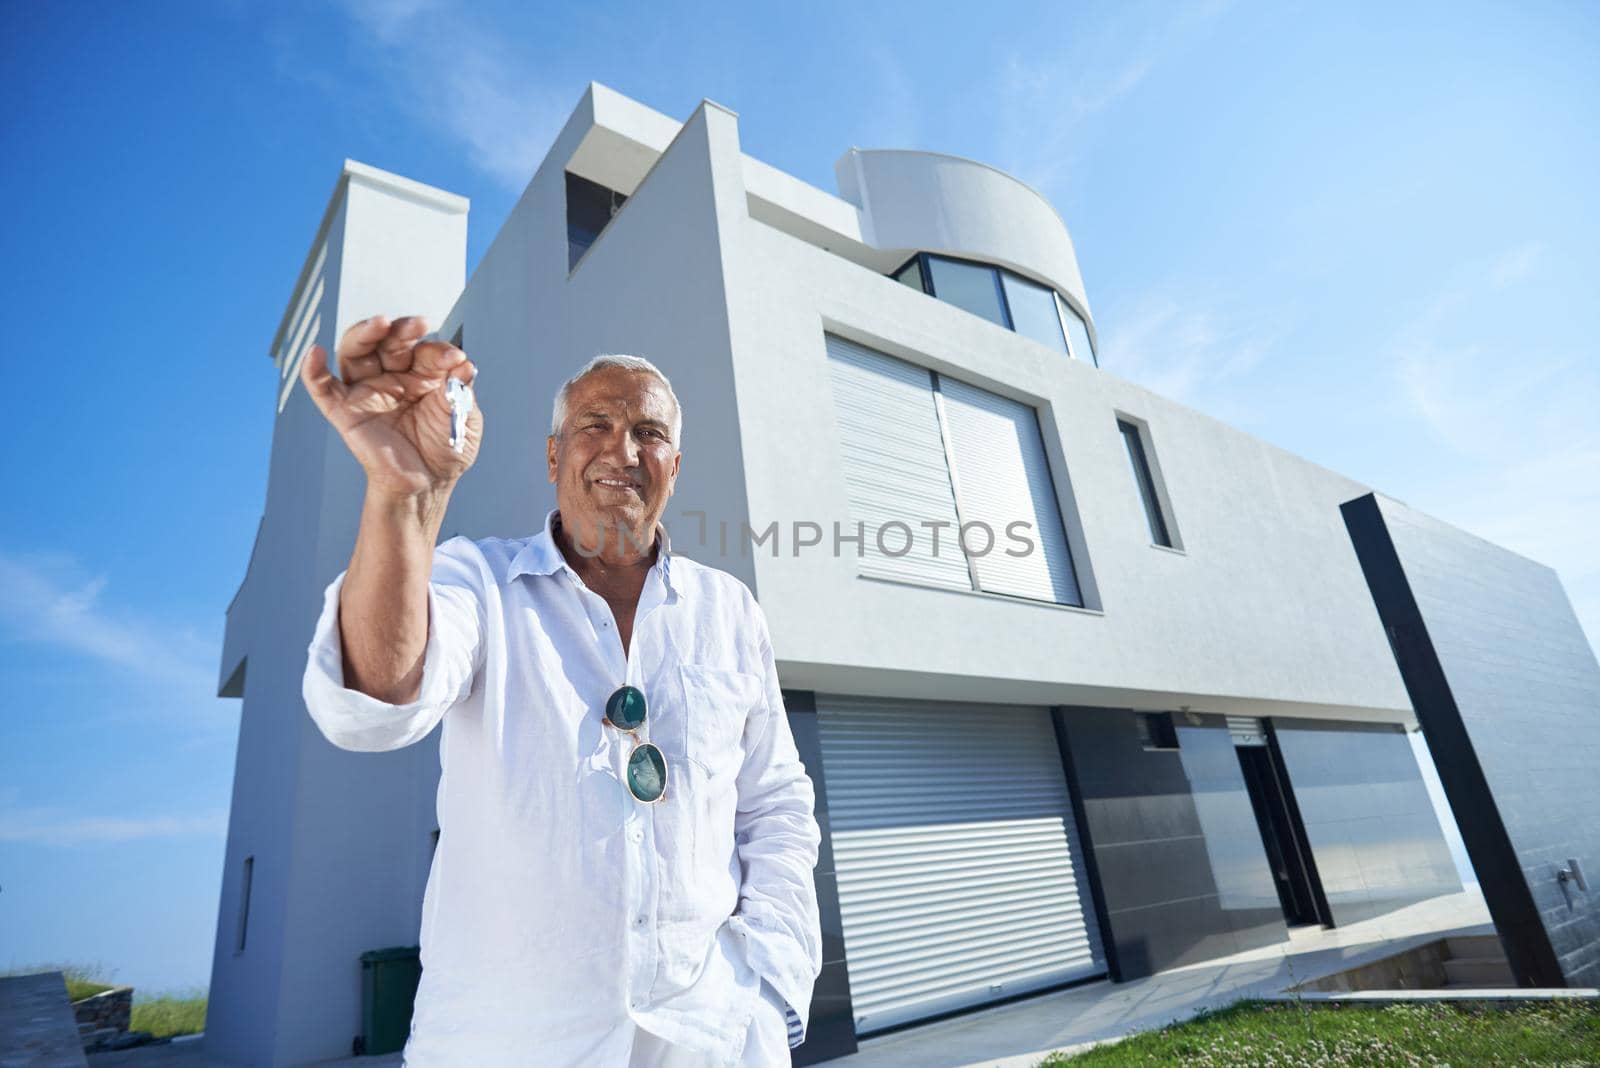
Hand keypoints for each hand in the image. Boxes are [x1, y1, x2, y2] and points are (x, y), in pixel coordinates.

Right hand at [300, 315, 482, 499]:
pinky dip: (313, 369)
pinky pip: (322, 388)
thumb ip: (462, 391)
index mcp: (422, 373)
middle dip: (402, 330)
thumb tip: (465, 364)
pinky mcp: (345, 412)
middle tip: (418, 324)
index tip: (455, 358)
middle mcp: (392, 376)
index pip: (424, 350)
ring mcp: (368, 391)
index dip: (438, 351)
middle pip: (387, 342)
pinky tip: (314, 352)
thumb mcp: (465, 418)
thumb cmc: (447, 449)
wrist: (428, 485)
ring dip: (364, 334)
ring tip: (379, 324)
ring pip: (355, 353)